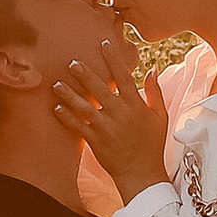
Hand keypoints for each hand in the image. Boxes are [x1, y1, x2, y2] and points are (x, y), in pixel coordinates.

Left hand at [48, 34, 170, 201]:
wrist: (142, 173)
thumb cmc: (151, 145)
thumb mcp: (160, 117)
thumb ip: (155, 92)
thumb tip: (152, 69)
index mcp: (135, 105)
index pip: (123, 76)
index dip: (113, 58)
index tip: (104, 42)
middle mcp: (120, 114)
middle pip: (100, 89)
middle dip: (85, 74)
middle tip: (72, 61)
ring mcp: (106, 128)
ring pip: (85, 107)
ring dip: (70, 95)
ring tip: (57, 84)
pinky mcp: (96, 142)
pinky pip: (78, 127)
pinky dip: (67, 118)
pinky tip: (56, 108)